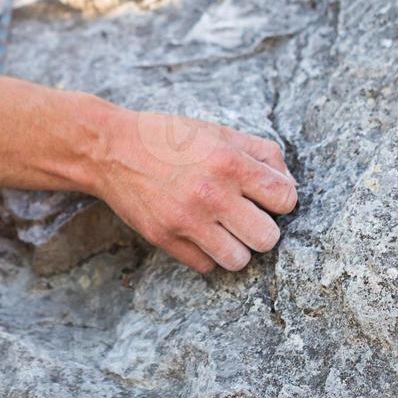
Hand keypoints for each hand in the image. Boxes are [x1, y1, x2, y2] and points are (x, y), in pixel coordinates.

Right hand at [91, 111, 297, 272]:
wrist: (110, 150)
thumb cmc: (168, 137)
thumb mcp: (218, 132)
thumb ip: (260, 153)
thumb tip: (288, 184)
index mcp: (229, 163)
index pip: (285, 198)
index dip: (282, 198)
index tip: (268, 196)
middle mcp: (211, 195)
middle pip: (267, 238)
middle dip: (263, 228)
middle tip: (248, 217)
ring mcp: (186, 221)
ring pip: (239, 260)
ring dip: (237, 247)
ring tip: (226, 230)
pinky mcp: (165, 239)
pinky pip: (206, 266)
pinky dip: (208, 254)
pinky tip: (200, 234)